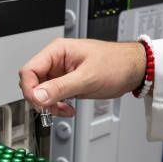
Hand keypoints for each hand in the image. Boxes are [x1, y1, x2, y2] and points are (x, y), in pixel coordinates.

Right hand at [19, 38, 145, 116]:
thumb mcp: (87, 78)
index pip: (29, 70)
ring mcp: (60, 72)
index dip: (30, 89)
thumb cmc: (116, 63)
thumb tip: (38, 96)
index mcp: (57, 51)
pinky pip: (52, 96)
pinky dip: (56, 106)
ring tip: (63, 109)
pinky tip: (67, 108)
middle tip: (51, 108)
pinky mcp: (66, 83)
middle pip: (32, 82)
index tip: (39, 102)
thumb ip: (60, 87)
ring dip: (49, 105)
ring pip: (41, 92)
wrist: (133, 70)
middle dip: (40, 99)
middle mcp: (56, 61)